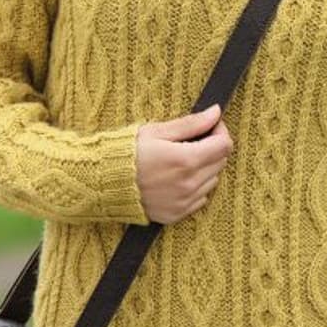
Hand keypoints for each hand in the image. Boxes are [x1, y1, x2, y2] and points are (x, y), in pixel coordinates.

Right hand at [135, 104, 232, 223]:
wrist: (102, 183)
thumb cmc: (127, 152)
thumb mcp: (158, 131)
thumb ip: (191, 123)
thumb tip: (216, 112)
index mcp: (185, 160)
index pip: (224, 145)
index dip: (220, 131)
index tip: (209, 126)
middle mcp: (188, 184)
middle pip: (221, 162)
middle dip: (212, 148)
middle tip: (192, 140)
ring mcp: (183, 202)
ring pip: (212, 180)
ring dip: (204, 168)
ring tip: (181, 160)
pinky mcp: (176, 214)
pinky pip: (200, 198)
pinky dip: (195, 186)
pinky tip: (176, 177)